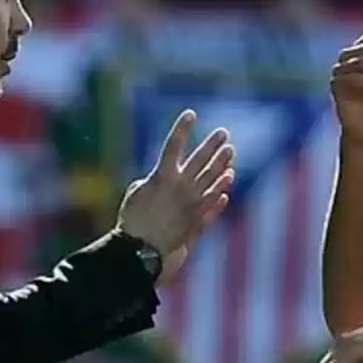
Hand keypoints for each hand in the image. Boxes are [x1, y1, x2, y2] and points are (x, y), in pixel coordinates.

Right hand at [118, 110, 234, 280]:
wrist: (142, 249)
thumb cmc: (132, 220)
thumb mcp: (136, 193)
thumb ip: (152, 181)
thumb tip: (164, 178)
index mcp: (161, 176)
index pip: (173, 145)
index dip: (181, 128)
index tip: (190, 113)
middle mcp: (181, 186)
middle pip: (201, 159)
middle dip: (212, 144)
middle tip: (223, 133)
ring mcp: (192, 202)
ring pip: (212, 178)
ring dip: (222, 163)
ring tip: (230, 151)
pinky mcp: (198, 217)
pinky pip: (214, 201)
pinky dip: (221, 189)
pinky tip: (228, 179)